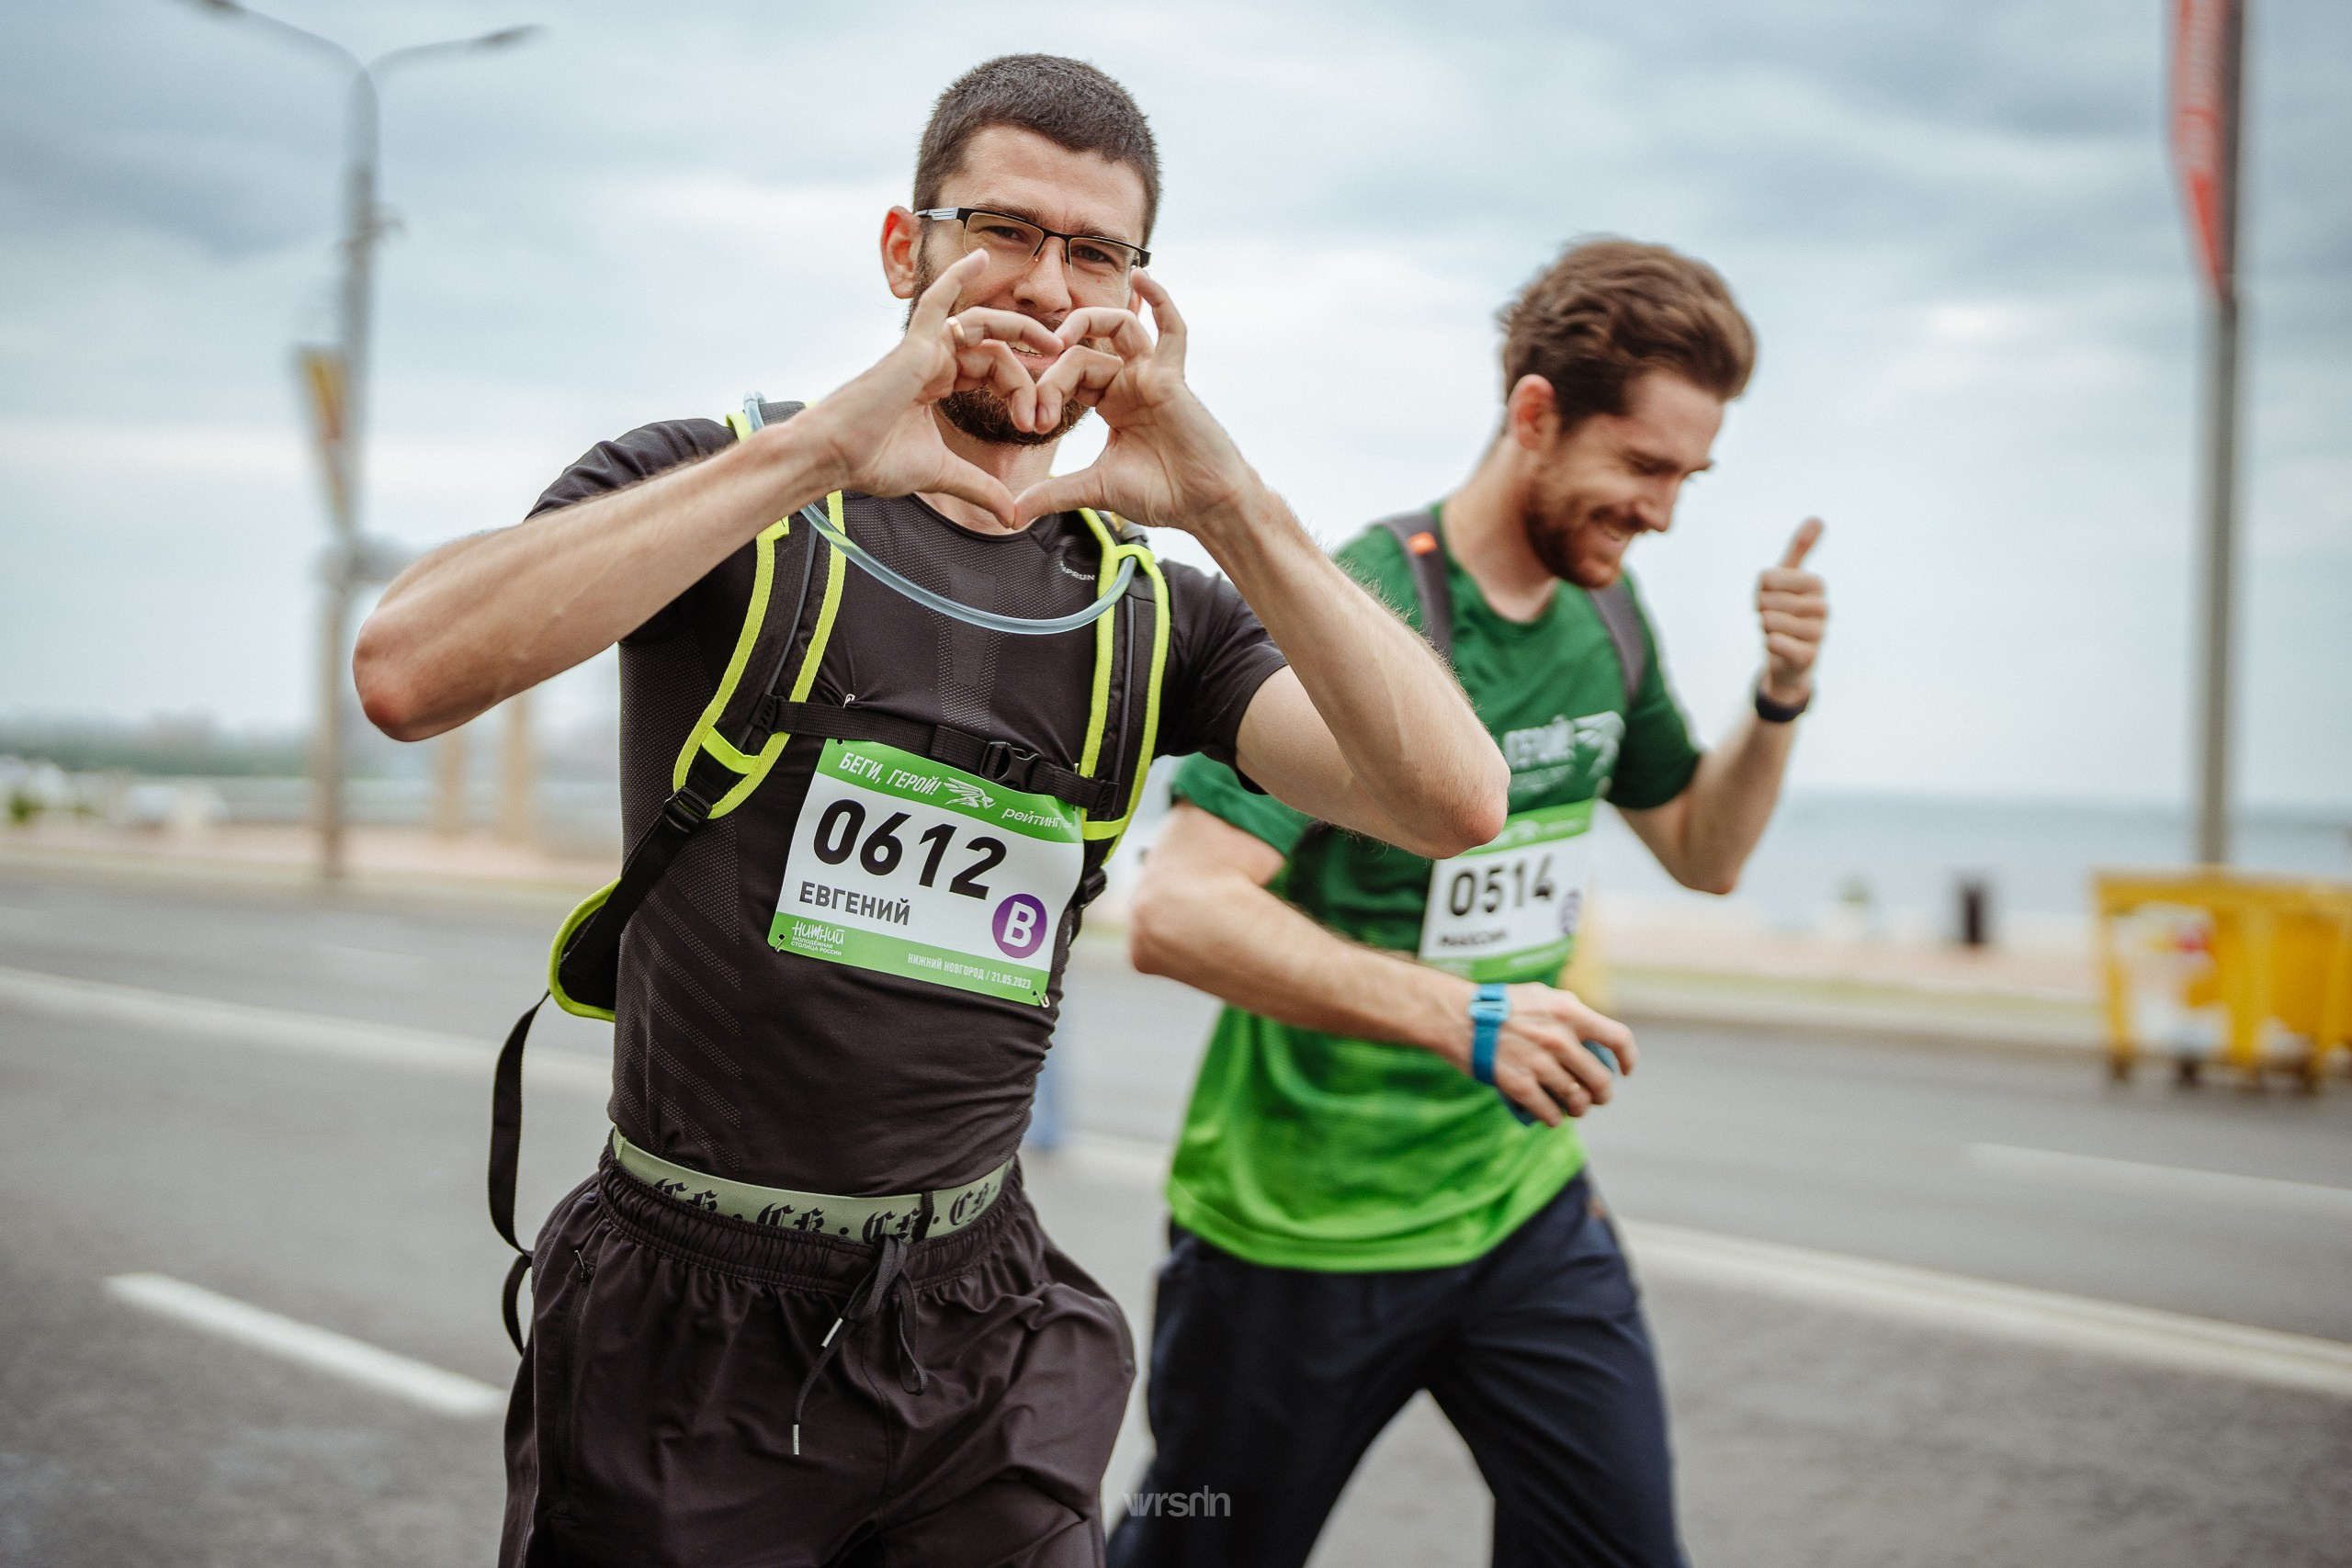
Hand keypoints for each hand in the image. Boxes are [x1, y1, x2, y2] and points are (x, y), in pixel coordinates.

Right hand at [791, 251, 1061, 525]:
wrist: (835, 458)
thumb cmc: (874, 462)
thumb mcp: (943, 474)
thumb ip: (980, 487)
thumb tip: (1011, 516)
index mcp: (939, 382)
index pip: (994, 372)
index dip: (1021, 392)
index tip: (1036, 425)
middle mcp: (934, 359)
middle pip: (998, 351)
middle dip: (1030, 372)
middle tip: (1057, 389)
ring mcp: (924, 347)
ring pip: (986, 331)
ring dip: (1022, 336)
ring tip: (1054, 347)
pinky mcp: (914, 343)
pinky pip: (939, 300)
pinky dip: (959, 275)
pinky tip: (982, 256)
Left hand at [1009, 271, 1257, 532]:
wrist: (1203, 506)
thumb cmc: (1160, 494)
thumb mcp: (1094, 489)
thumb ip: (1053, 493)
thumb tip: (1011, 515)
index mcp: (1111, 401)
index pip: (1068, 373)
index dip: (1045, 391)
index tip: (1033, 426)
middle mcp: (1129, 380)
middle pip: (1082, 352)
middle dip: (1054, 377)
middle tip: (1039, 410)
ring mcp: (1153, 374)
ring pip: (1118, 325)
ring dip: (1086, 321)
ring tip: (1059, 337)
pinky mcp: (1175, 377)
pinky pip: (1172, 329)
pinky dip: (1160, 299)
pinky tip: (1143, 275)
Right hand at [1438, 979, 1637, 1127]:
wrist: (1455, 1015)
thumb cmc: (1499, 1004)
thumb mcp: (1541, 995)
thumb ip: (1570, 1011)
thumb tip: (1594, 1031)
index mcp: (1569, 1011)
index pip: (1618, 1038)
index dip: (1628, 1059)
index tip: (1625, 1071)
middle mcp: (1559, 1038)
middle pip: (1601, 1080)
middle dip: (1602, 1095)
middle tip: (1596, 1097)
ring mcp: (1539, 1063)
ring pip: (1577, 1101)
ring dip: (1578, 1109)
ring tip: (1573, 1108)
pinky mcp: (1518, 1084)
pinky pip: (1549, 1112)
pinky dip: (1553, 1119)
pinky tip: (1550, 1116)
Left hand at [1757, 518, 1827, 704]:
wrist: (1790, 659)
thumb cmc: (1787, 612)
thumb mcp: (1788, 578)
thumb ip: (1799, 550)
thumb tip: (1817, 518)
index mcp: (1816, 586)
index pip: (1776, 576)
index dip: (1764, 586)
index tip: (1766, 593)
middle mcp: (1822, 608)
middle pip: (1771, 600)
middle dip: (1761, 608)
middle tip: (1768, 615)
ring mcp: (1817, 633)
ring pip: (1772, 622)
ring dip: (1764, 627)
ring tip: (1773, 629)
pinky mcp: (1808, 656)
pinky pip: (1779, 644)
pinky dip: (1771, 643)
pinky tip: (1775, 643)